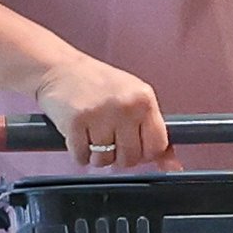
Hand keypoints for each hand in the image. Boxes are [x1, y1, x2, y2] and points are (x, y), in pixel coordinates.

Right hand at [34, 49, 168, 168]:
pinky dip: (78, 153)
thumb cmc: (97, 83)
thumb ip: (152, 131)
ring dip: (96, 155)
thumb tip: (173, 165)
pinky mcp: (76, 123)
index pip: (157, 146)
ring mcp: (100, 114)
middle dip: (118, 155)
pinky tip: (78, 135)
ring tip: (92, 134)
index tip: (135, 146)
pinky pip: (81, 158)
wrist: (59, 68)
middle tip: (109, 138)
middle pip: (130, 158)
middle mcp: (125, 106)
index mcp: (144, 99)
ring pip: (105, 161)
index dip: (145, 153)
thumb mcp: (133, 98)